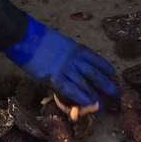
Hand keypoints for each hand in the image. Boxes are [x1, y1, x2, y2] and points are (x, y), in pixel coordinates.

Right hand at [5, 17, 119, 107]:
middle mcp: (74, 59)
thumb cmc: (36, 36)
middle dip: (106, 84)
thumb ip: (66, 52)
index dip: (105, 68)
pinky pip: (71, 89)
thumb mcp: (57, 41)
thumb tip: (70, 61)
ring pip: (85, 83)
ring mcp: (65, 68)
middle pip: (95, 73)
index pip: (95, 60)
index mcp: (75, 48)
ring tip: (101, 105)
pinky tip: (87, 103)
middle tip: (115, 93)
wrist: (24, 37)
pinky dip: (80, 97)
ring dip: (94, 95)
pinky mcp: (54, 77)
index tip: (113, 74)